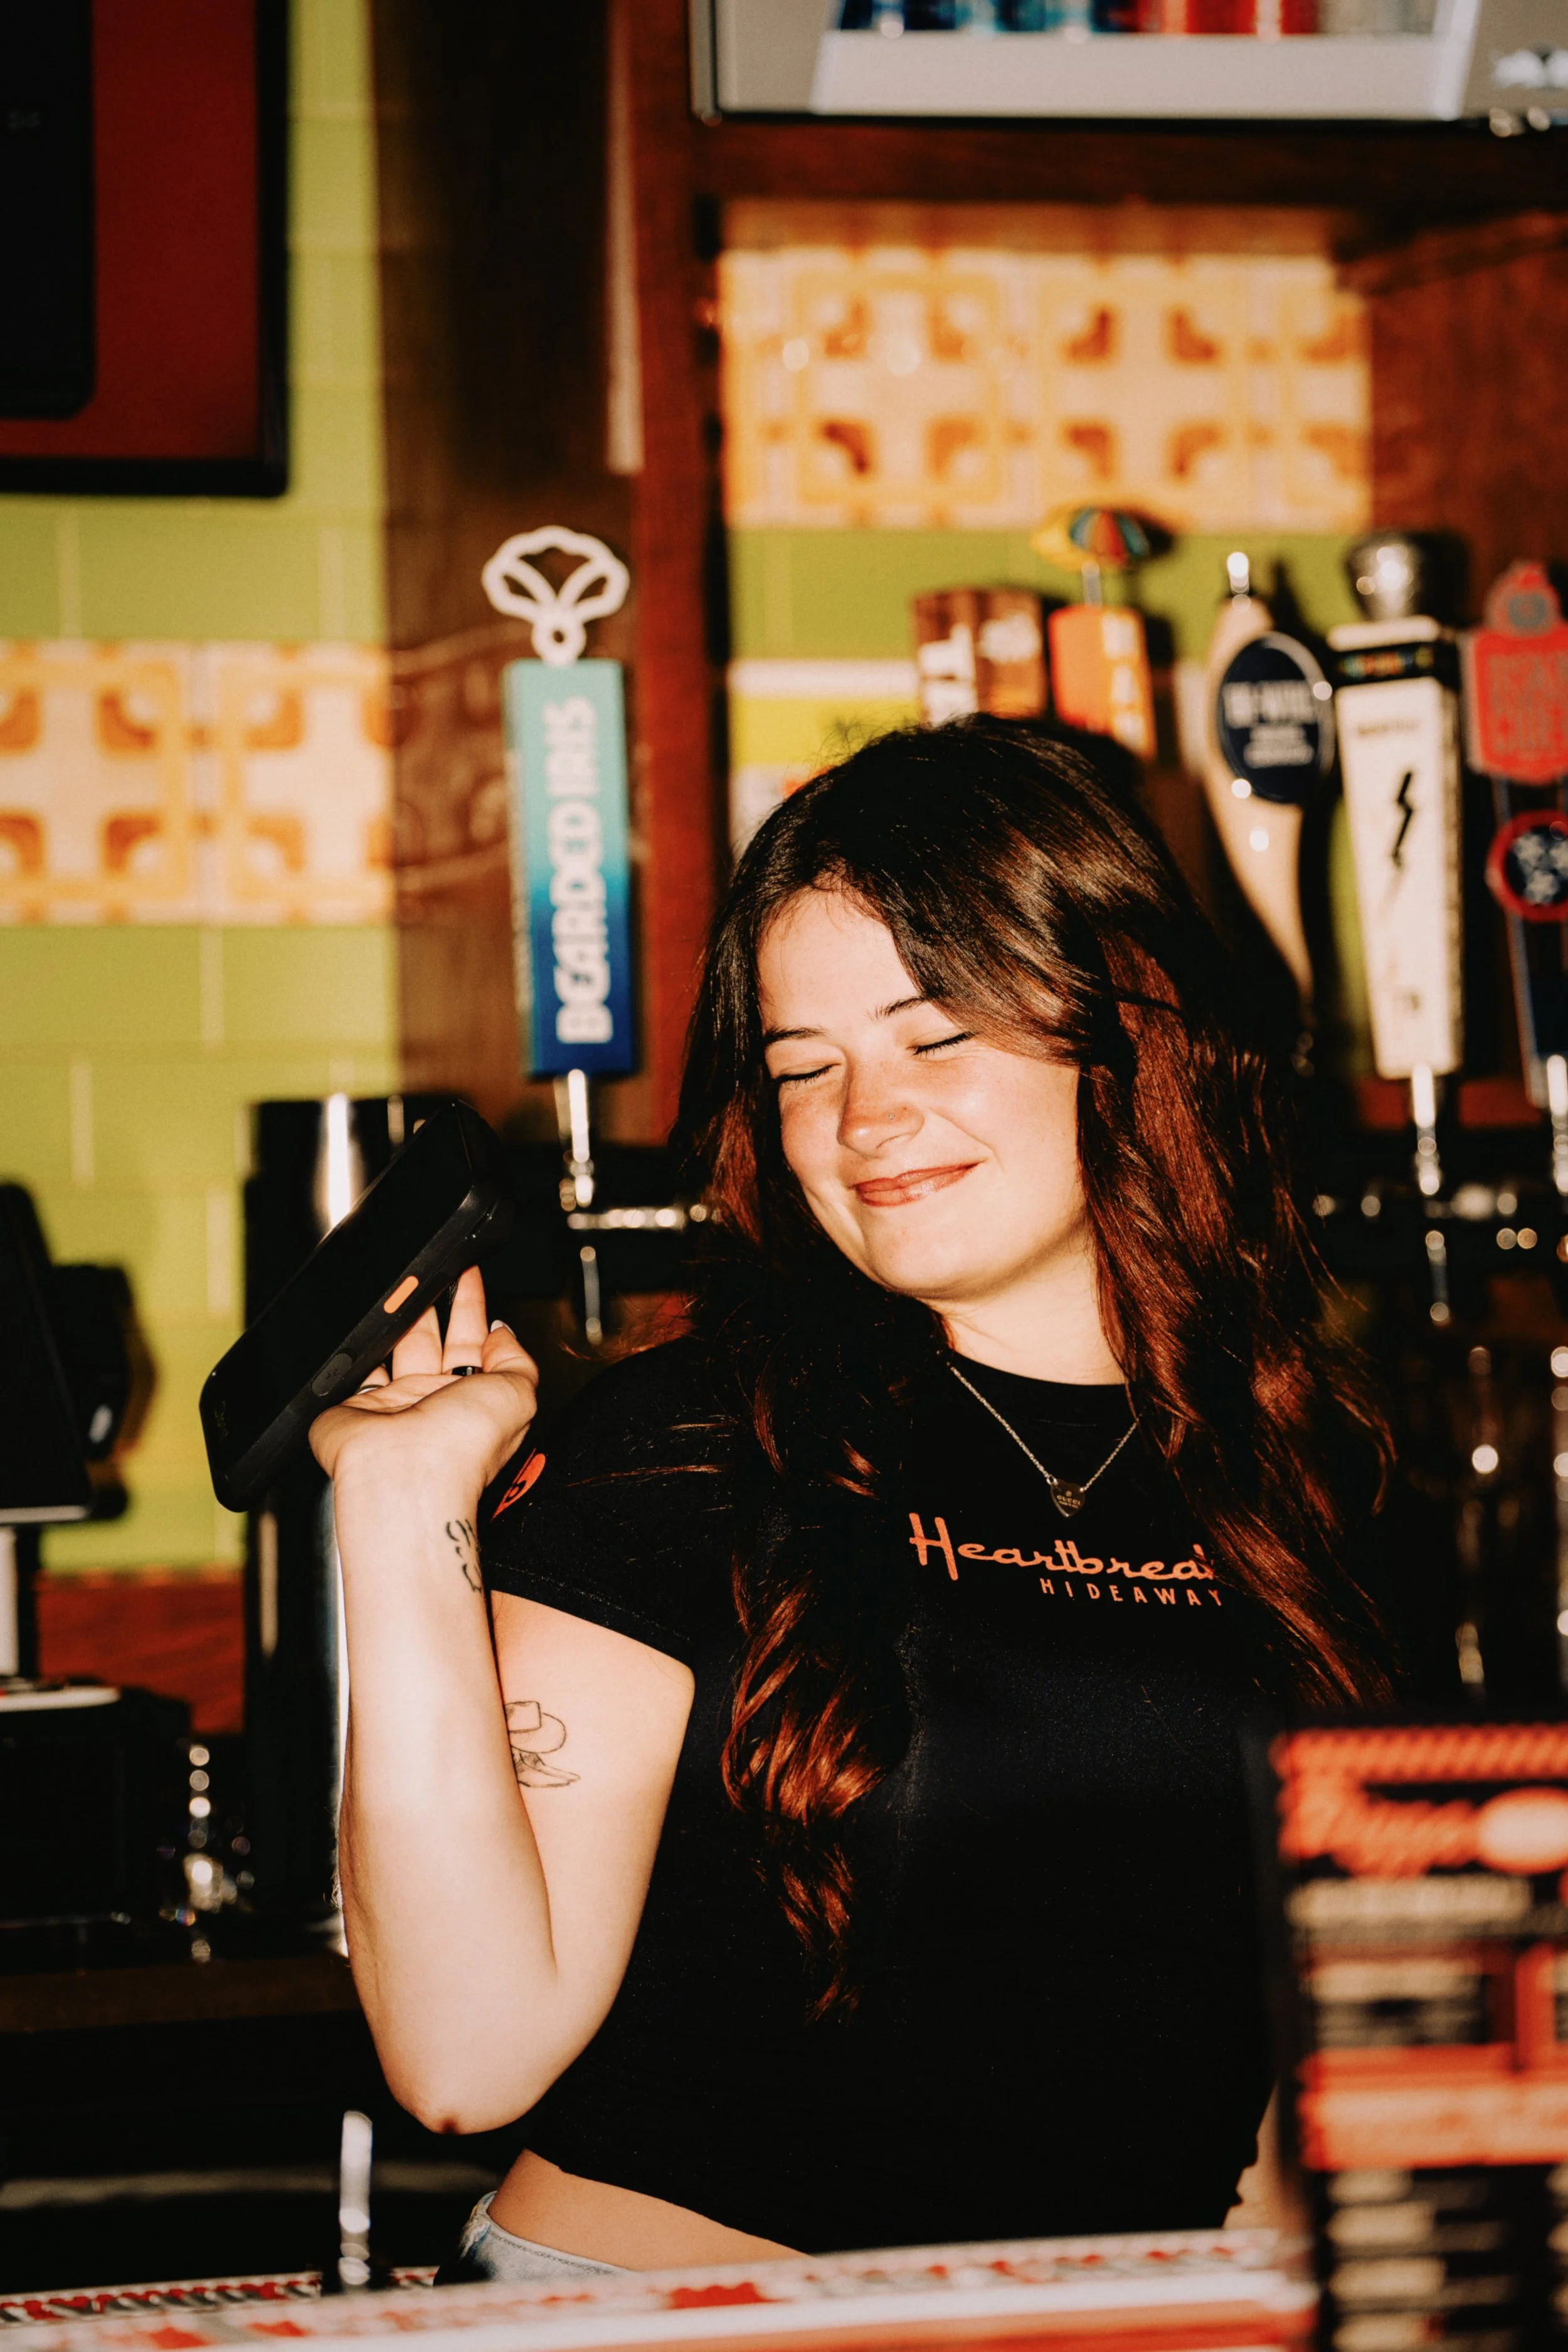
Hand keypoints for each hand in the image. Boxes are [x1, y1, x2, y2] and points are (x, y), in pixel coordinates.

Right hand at [309, 1265, 537, 1492]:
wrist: (407, 1475)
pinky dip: (357, 1351)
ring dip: (398, 1320)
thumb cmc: (464, 1447)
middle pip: (435, 1339)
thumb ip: (516, 1359)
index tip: (468, 1273)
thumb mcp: (519, 1393)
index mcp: (475, 1399)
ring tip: (400, 1288)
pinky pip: (356, 1371)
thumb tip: (502, 1333)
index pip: (475, 1342)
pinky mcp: (355, 1408)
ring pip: (396, 1348)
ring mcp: (395, 1404)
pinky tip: (364, 1328)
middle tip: (433, 1271)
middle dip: (435, 1302)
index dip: (472, 1306)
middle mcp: (435, 1401)